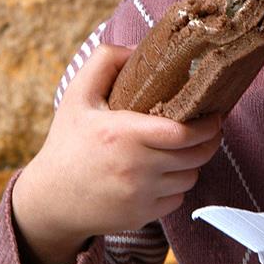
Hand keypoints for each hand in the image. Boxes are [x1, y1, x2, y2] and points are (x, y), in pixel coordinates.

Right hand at [12, 44, 222, 263]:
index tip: (214, 116)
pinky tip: (164, 174)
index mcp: (123, 134)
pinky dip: (177, 186)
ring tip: (182, 150)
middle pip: (196, 156)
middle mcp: (135, 168)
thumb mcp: (77, 95)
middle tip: (209, 130)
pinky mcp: (142, 215)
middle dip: (209, 141)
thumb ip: (104, 61)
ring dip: (192, 164)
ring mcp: (140, 195)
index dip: (208, 125)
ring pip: (190, 178)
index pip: (183, 132)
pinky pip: (177, 199)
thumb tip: (137, 48)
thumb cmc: (67, 143)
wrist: (50, 199)